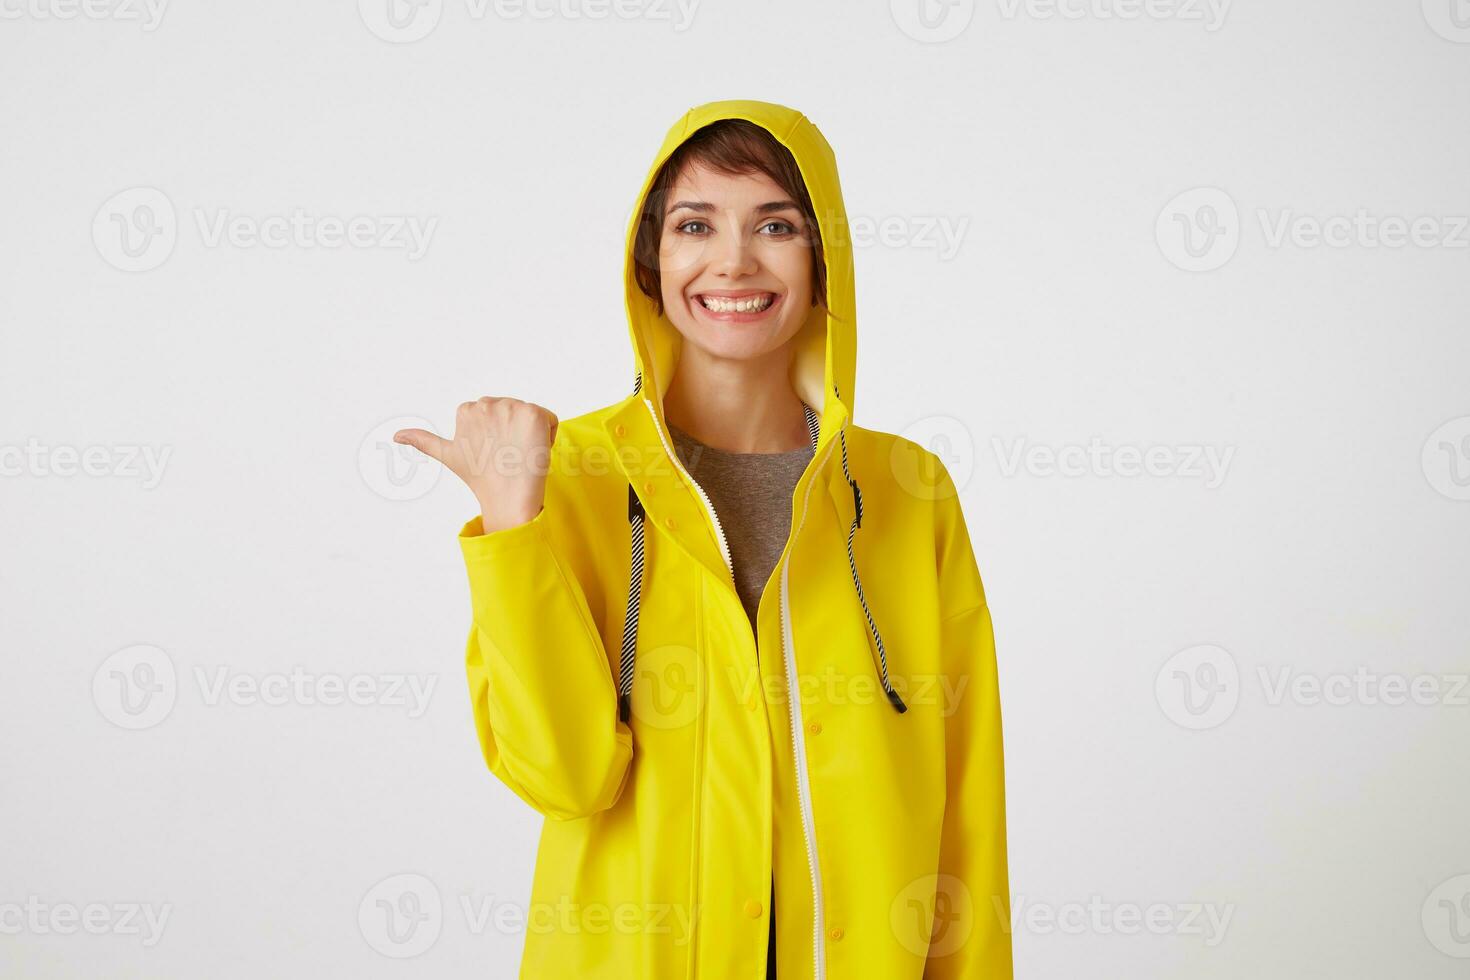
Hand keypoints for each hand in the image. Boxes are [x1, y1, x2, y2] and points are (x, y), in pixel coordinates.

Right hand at [394, 397, 558, 532]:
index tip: (493, 453)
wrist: (507, 498)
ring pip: (532, 417)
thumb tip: (395, 436)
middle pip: (515, 412)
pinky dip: (547, 436)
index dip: (499, 435)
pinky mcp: (533, 414)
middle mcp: (487, 403)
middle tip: (507, 456)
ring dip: (531, 435)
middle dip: (515, 432)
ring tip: (519, 455)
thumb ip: (423, 441)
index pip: (497, 414)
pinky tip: (534, 451)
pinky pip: (550, 419)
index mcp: (467, 409)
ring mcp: (510, 407)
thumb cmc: (480, 479)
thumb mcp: (449, 455)